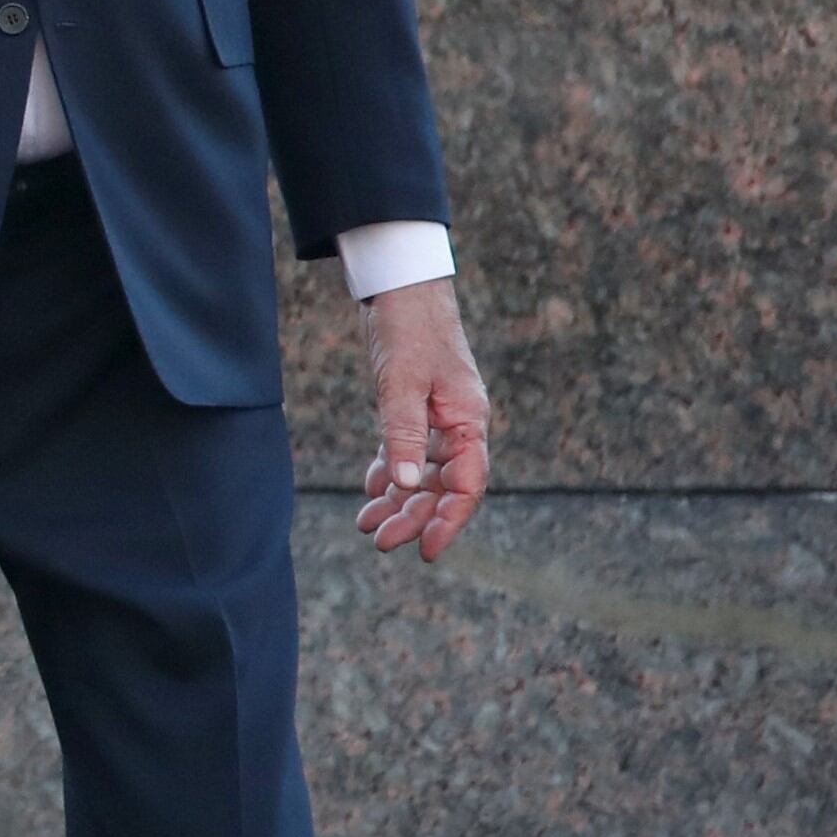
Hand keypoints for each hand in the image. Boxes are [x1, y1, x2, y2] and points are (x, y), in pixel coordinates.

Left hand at [356, 277, 491, 560]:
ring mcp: (436, 417)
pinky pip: (407, 452)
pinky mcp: (413, 407)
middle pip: (442, 486)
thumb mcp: (402, 384)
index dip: (448, 521)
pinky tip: (371, 490)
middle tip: (379, 541)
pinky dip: (390, 472)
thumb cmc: (409, 330)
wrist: (400, 287)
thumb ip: (404, 435)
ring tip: (367, 524)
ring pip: (422, 473)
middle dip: (413, 516)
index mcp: (469, 421)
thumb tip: (407, 487)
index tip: (424, 550)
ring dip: (398, 500)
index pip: (467, 485)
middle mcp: (458, 425)